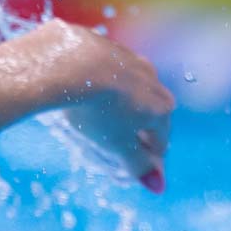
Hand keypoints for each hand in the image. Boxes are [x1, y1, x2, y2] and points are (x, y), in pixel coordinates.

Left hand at [28, 19, 175, 192]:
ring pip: (127, 84)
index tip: (144, 163)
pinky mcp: (99, 44)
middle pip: (149, 109)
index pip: (160, 138)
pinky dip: (94, 77)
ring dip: (120, 98)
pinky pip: (99, 66)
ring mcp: (127, 58)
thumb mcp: (116, 144)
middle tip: (130, 138)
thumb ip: (137, 165)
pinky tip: (82, 84)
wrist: (69, 64)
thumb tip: (158, 186)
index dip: (151, 154)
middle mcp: (151, 79)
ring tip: (105, 111)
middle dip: (141, 125)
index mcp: (159, 107)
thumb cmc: (96, 110)